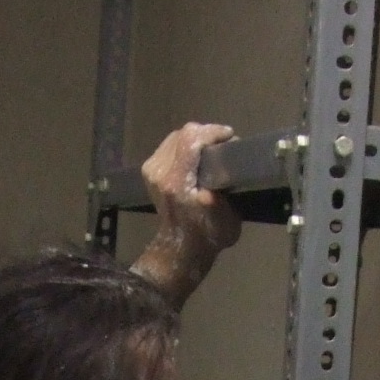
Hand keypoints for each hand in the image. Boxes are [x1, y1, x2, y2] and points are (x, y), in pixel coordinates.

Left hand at [132, 122, 241, 306]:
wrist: (180, 247)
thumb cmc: (208, 235)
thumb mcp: (225, 222)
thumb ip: (222, 201)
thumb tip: (218, 184)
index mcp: (176, 182)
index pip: (191, 138)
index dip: (213, 132)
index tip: (230, 137)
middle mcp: (160, 172)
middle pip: (183, 133)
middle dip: (206, 134)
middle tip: (223, 144)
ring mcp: (151, 170)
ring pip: (175, 136)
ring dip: (195, 139)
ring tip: (212, 149)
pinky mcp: (149, 170)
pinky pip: (169, 145)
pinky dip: (185, 146)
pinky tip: (197, 156)